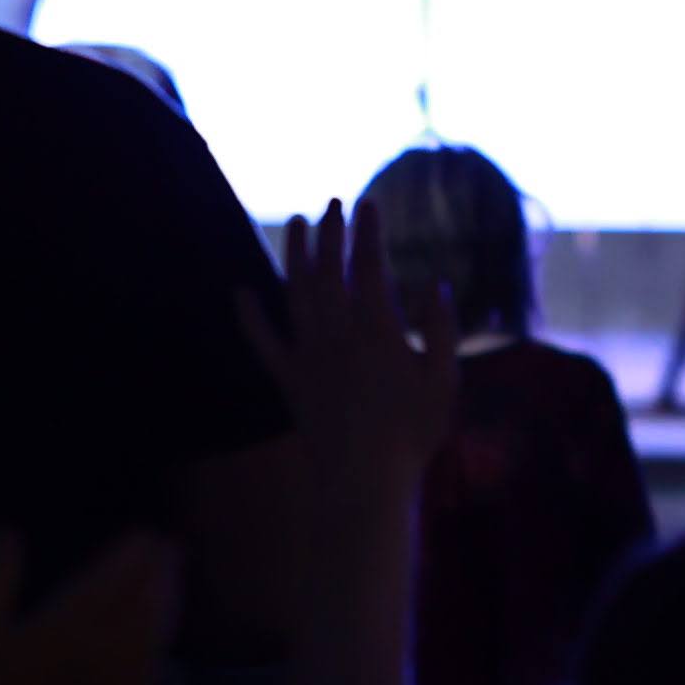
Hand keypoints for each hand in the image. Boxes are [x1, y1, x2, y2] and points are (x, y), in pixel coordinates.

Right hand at [0, 524, 181, 684]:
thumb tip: (7, 534)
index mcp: (67, 629)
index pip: (113, 583)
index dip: (132, 557)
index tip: (146, 535)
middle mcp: (100, 655)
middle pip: (143, 605)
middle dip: (160, 574)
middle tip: (172, 547)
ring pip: (153, 637)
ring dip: (168, 604)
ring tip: (173, 580)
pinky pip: (149, 670)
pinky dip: (161, 644)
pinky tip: (159, 640)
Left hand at [247, 202, 463, 510]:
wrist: (364, 481)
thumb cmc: (413, 434)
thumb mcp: (444, 381)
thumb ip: (441, 330)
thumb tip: (436, 283)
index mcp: (379, 332)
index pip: (371, 268)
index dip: (369, 233)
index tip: (369, 204)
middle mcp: (338, 336)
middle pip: (329, 271)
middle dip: (332, 232)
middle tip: (335, 203)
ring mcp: (309, 356)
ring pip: (295, 294)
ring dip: (294, 255)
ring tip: (297, 224)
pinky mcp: (289, 380)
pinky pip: (263, 343)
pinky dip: (249, 316)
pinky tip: (239, 292)